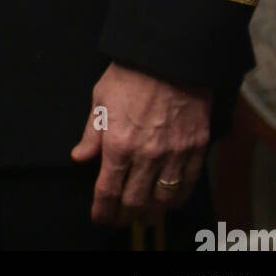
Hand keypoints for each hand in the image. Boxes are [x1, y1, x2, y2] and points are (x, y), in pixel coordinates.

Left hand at [71, 62, 211, 226]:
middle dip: (125, 216)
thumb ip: (91, 133)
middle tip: (120, 219)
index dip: (103, 210)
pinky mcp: (196, 148)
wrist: (169, 56)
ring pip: (163, 199)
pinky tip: (169, 200)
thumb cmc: (130, 73)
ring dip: (152, 212)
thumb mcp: (101, 98)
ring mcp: (174, 153)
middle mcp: (146, 155)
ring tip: (144, 214)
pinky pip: (187, 184)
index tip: (100, 218)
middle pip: (135, 201)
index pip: (108, 190)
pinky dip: (177, 197)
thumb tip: (80, 157)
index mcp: (118, 143)